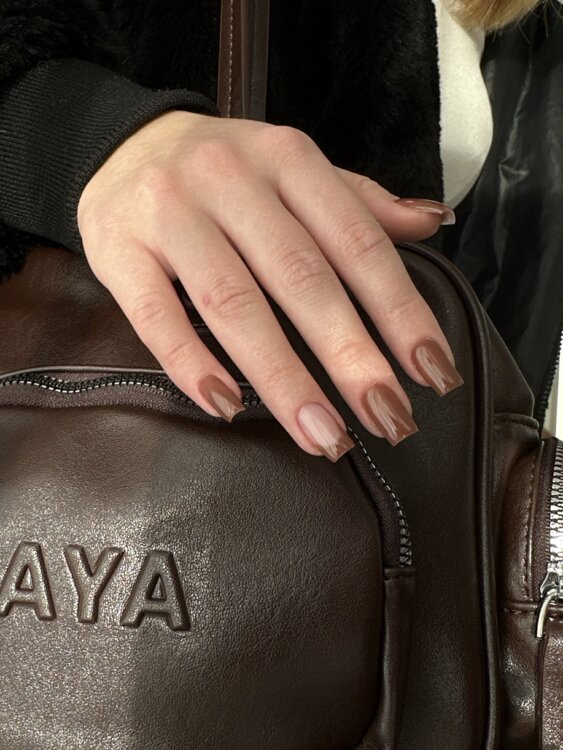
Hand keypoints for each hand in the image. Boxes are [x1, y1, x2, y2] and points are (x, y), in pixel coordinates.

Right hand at [77, 109, 462, 460]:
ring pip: (232, 304)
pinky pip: (154, 314)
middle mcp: (230, 180)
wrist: (120, 143)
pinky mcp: (118, 249)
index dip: (400, 311)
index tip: (432, 373)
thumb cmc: (224, 170)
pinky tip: (225, 406)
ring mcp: (169, 214)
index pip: (356, 242)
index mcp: (287, 158)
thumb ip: (360, 201)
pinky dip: (191, 363)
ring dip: (282, 377)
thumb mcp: (294, 167)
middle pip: (300, 278)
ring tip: (321, 434)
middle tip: (389, 418)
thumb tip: (434, 221)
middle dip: (350, 355)